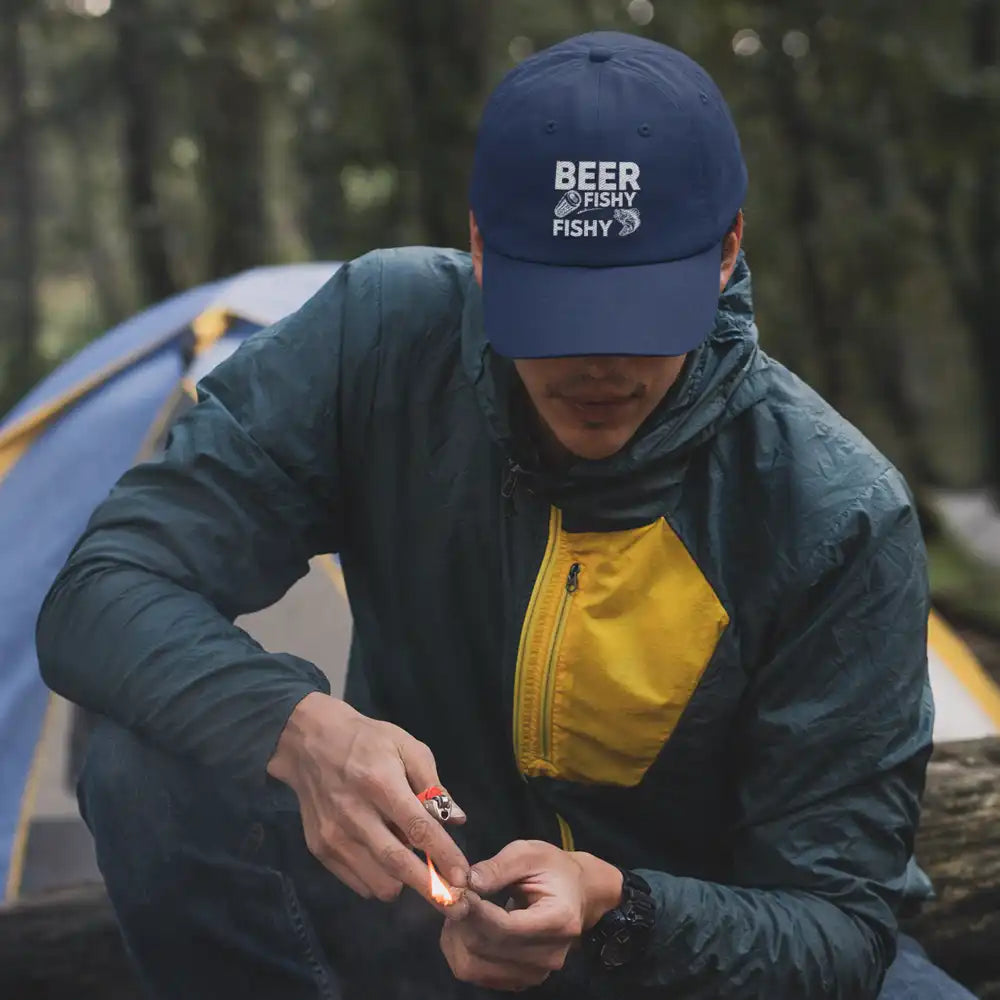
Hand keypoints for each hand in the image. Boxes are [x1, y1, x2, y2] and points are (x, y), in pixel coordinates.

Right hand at [267, 692, 469, 910]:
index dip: (443, 856)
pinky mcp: (320, 850)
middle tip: (458, 905)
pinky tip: (386, 855)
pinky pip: (360, 883)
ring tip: (414, 861)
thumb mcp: (407, 747)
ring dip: (405, 882)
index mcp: (380, 783)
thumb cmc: (367, 741)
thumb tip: (456, 820)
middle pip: (397, 863)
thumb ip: (433, 785)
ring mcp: (333, 835)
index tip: (465, 878)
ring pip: (379, 882)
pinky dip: (381, 879)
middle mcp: (354, 814)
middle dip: (431, 889)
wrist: (309, 742)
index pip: (418, 828)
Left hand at [440, 839, 622, 991]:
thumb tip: (467, 882)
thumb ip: (497, 867)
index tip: (455, 891)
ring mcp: (535, 973)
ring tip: (460, 911)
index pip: (505, 928)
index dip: (474, 912)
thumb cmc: (553, 869)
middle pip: (487, 949)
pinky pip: (476, 974)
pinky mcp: (520, 980)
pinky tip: (466, 926)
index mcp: (558, 920)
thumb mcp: (529, 853)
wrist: (577, 895)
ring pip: (474, 968)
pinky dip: (461, 951)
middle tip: (454, 895)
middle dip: (461, 921)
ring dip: (456, 938)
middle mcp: (549, 955)